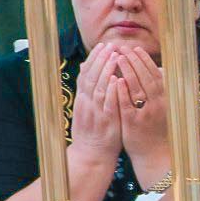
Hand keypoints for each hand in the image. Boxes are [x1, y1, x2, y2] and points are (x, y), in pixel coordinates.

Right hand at [68, 49, 125, 166]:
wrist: (91, 155)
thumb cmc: (93, 132)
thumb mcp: (88, 109)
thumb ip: (88, 91)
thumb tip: (87, 70)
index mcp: (83, 100)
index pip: (86, 74)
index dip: (94, 59)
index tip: (102, 45)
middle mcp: (87, 103)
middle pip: (91, 76)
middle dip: (101, 59)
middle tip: (109, 45)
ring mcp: (95, 112)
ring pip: (98, 86)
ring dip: (106, 70)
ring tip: (114, 55)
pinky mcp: (105, 121)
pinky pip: (107, 103)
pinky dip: (110, 90)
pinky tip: (116, 79)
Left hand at [108, 47, 169, 179]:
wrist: (155, 155)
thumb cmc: (158, 129)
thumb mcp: (164, 108)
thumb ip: (162, 90)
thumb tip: (161, 70)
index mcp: (165, 99)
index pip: (155, 74)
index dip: (145, 60)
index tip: (135, 48)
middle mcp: (158, 104)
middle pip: (146, 77)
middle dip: (134, 60)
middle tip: (123, 47)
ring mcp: (146, 113)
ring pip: (138, 88)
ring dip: (128, 70)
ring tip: (118, 57)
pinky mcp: (134, 123)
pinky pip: (128, 104)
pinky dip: (123, 91)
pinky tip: (116, 80)